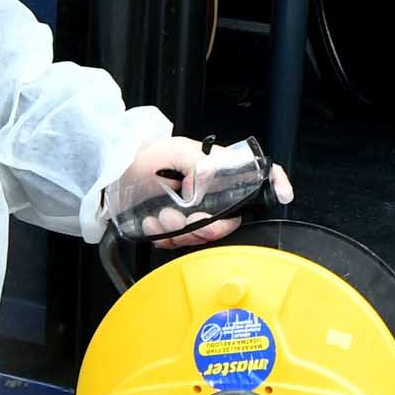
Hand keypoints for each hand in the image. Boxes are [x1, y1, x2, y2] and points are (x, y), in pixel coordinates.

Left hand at [108, 135, 290, 250]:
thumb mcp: (171, 150)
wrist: (112, 173)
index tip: (282, 194)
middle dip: (206, 225)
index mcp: (217, 168)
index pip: (257, 174)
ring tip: (158, 217)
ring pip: (207, 235)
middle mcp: (213, 192)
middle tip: (179, 217)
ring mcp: (197, 211)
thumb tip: (211, 177)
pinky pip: (184, 244)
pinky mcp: (180, 228)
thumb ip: (196, 163)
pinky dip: (168, 240)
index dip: (275, 183)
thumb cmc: (141, 155)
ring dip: (181, 233)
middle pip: (231, 219)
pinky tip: (152, 225)